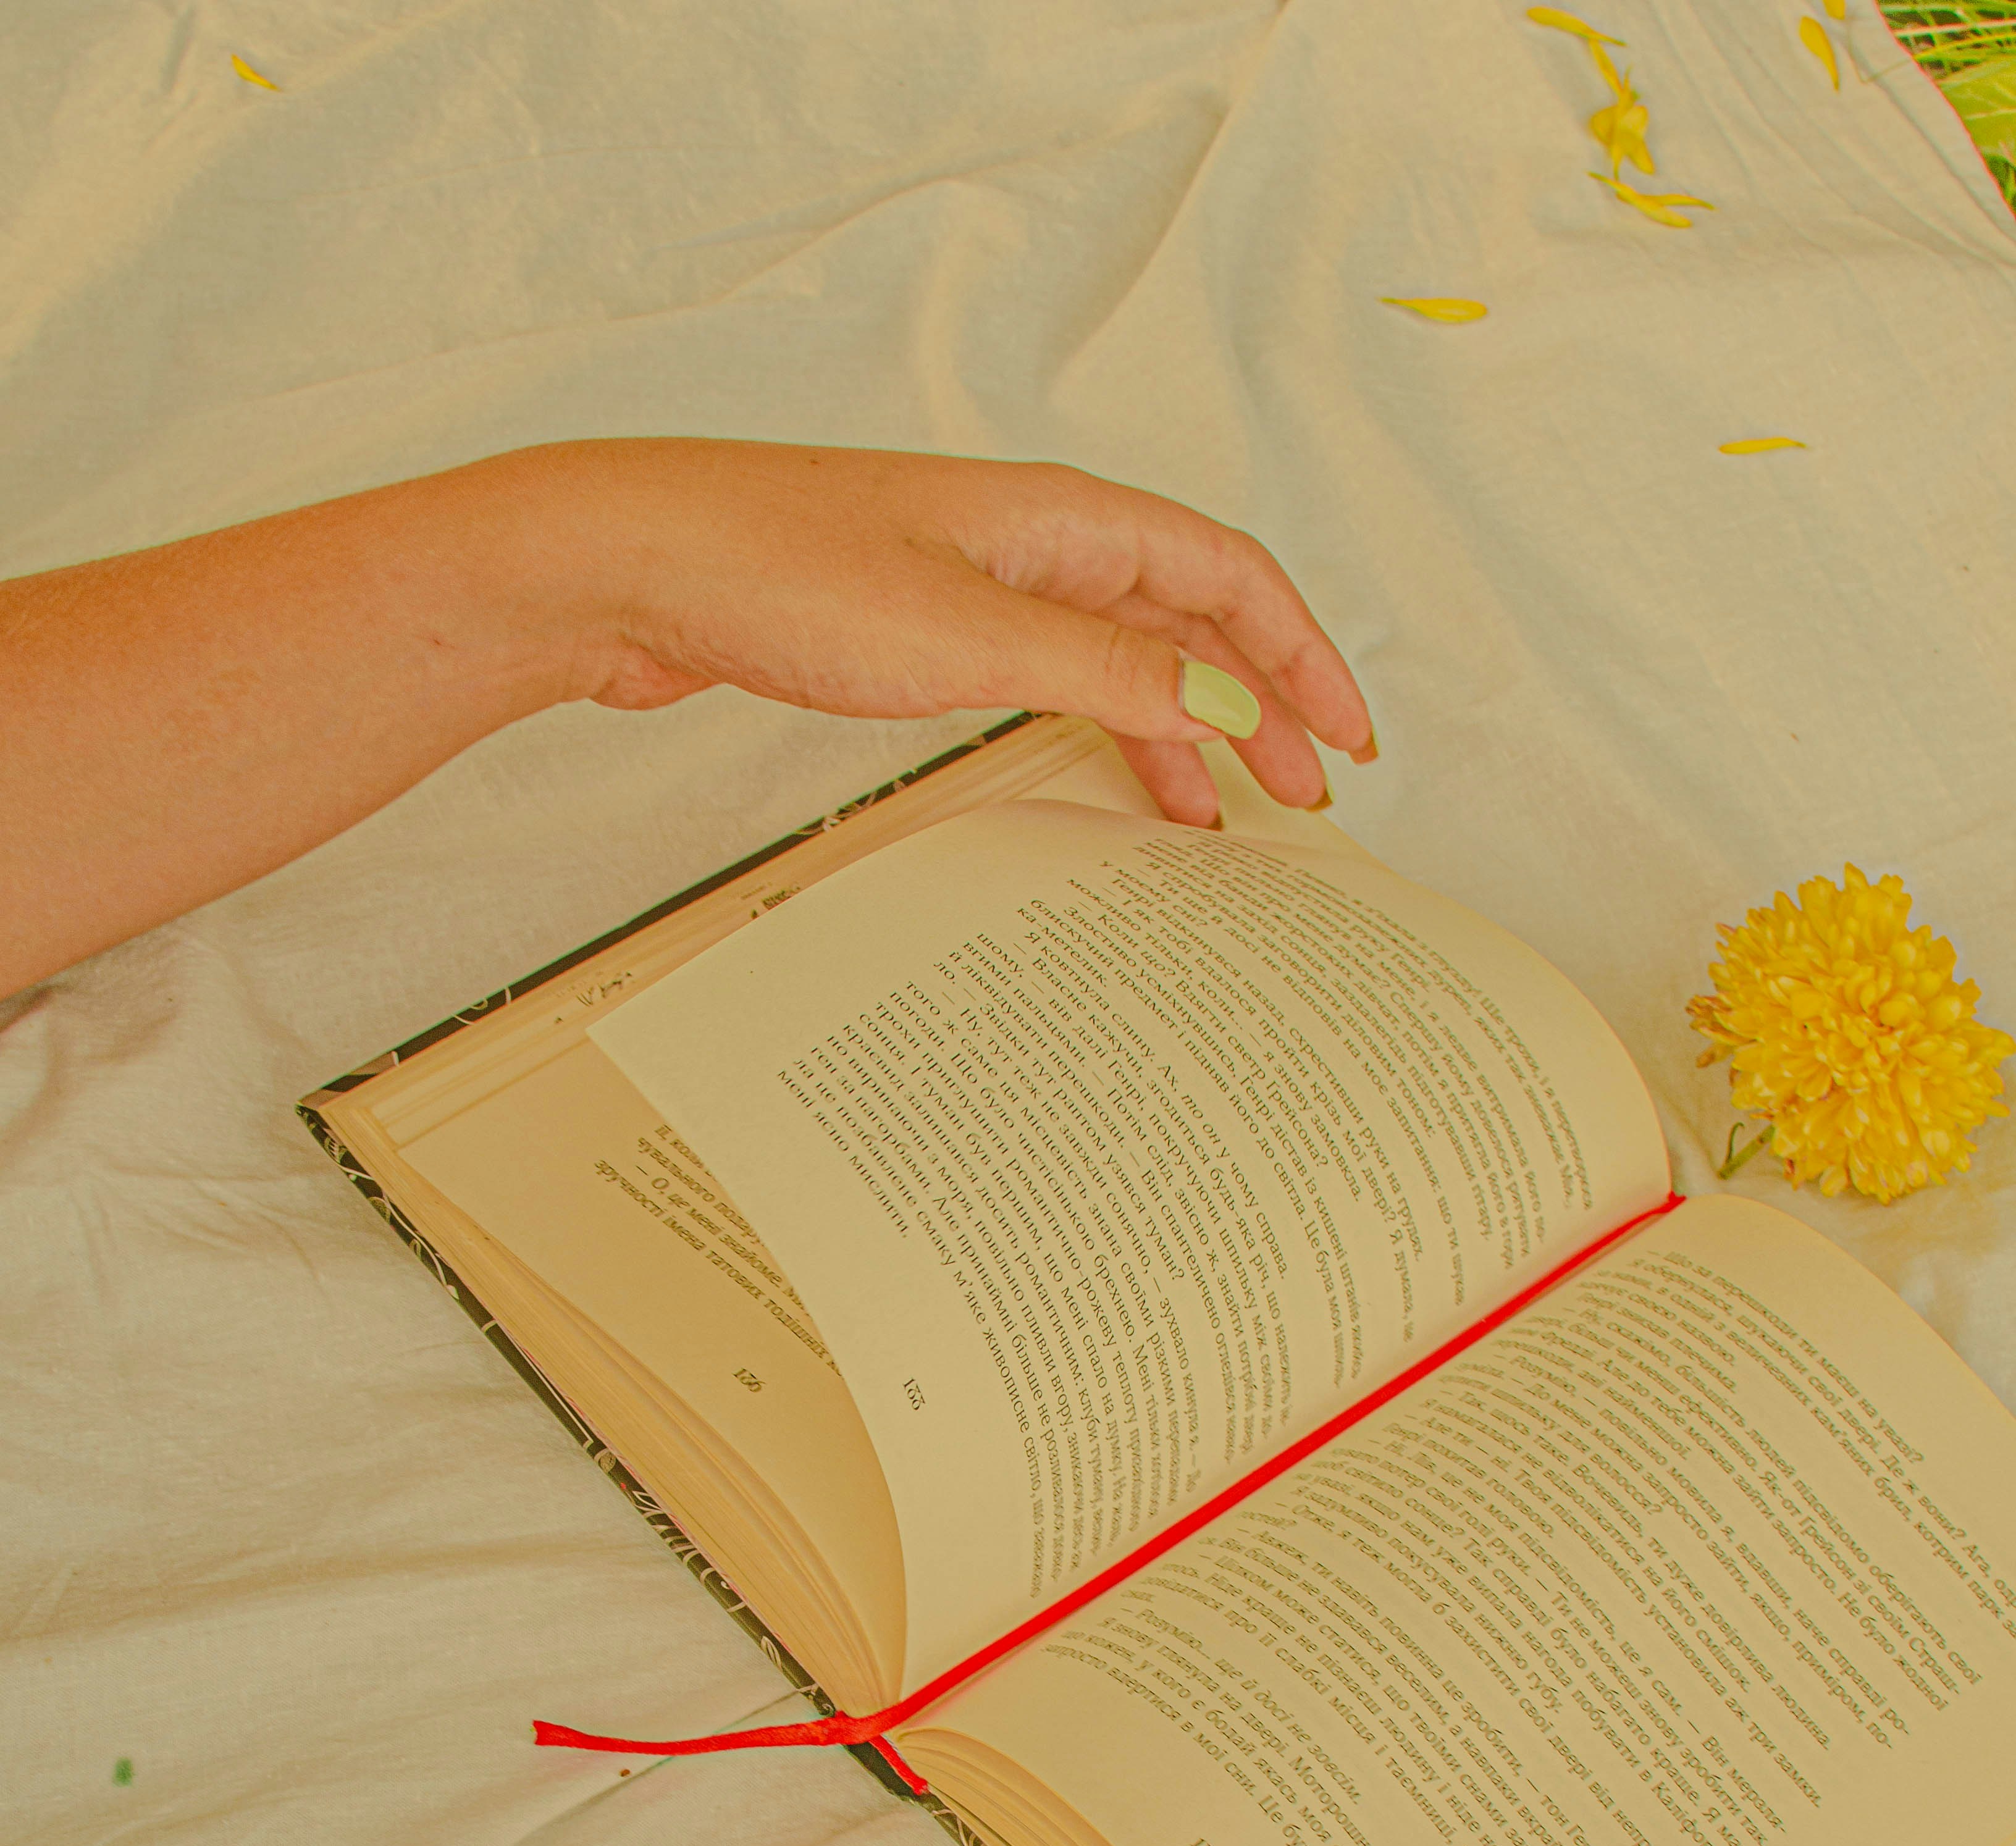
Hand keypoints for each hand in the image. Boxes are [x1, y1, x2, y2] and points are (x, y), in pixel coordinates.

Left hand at [528, 439, 1373, 823]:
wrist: (636, 566)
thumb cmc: (777, 571)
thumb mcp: (968, 635)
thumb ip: (1104, 672)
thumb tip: (1218, 710)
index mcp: (1062, 520)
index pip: (1229, 577)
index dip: (1303, 656)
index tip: (1347, 740)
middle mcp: (1033, 542)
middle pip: (1188, 619)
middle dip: (1259, 705)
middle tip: (1304, 796)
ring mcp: (979, 585)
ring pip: (1123, 656)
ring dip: (1183, 731)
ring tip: (1219, 818)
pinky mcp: (922, 631)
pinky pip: (1053, 681)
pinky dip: (1100, 734)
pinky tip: (1105, 785)